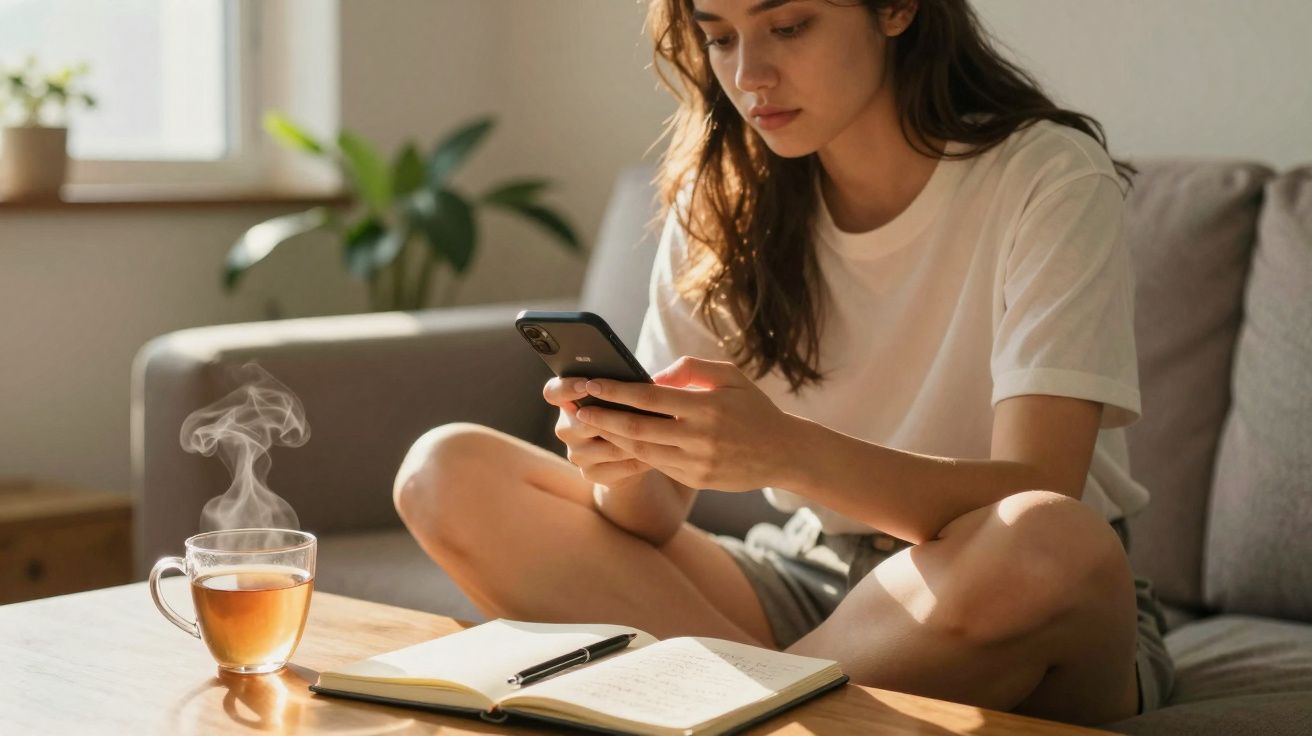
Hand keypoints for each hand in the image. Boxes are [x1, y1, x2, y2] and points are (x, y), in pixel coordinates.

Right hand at [543, 377, 652, 485]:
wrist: (627, 456)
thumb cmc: (627, 413)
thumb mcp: (621, 397)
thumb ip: (621, 387)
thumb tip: (645, 382)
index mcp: (567, 402)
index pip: (553, 392)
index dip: (566, 388)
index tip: (587, 384)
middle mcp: (565, 428)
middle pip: (582, 423)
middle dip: (613, 417)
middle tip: (640, 410)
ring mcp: (577, 454)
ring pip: (609, 446)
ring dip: (636, 439)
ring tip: (660, 430)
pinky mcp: (591, 474)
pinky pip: (621, 466)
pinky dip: (642, 458)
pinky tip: (660, 449)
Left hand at [573, 356, 798, 491]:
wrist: (784, 453)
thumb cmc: (753, 408)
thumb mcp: (730, 376)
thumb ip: (690, 369)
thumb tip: (653, 375)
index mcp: (705, 406)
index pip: (649, 397)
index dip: (615, 391)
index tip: (590, 384)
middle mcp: (698, 436)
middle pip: (636, 428)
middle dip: (602, 417)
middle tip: (577, 408)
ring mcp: (696, 462)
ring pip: (641, 450)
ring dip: (612, 438)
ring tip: (590, 425)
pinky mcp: (696, 479)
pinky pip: (657, 464)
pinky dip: (634, 453)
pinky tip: (618, 442)